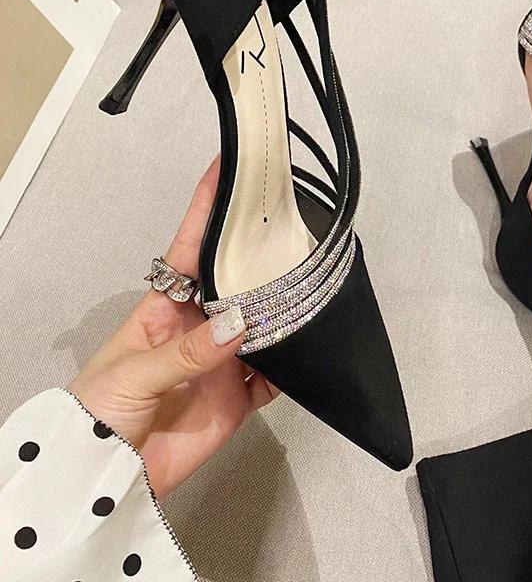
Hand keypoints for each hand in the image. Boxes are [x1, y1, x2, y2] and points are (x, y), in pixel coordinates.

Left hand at [68, 157, 277, 497]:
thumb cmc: (98, 413)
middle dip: (260, 255)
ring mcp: (222, 360)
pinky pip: (275, 374)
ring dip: (283, 309)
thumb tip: (239, 324)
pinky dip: (293, 364)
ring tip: (311, 284)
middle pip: (236, 281)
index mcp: (165, 306)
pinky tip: (309, 347)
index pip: (189, 247)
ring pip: (263, 324)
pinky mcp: (240, 396)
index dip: (207, 210)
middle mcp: (200, 325)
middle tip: (293, 226)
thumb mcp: (132, 373)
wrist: (106, 483)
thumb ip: (186, 350)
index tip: (228, 170)